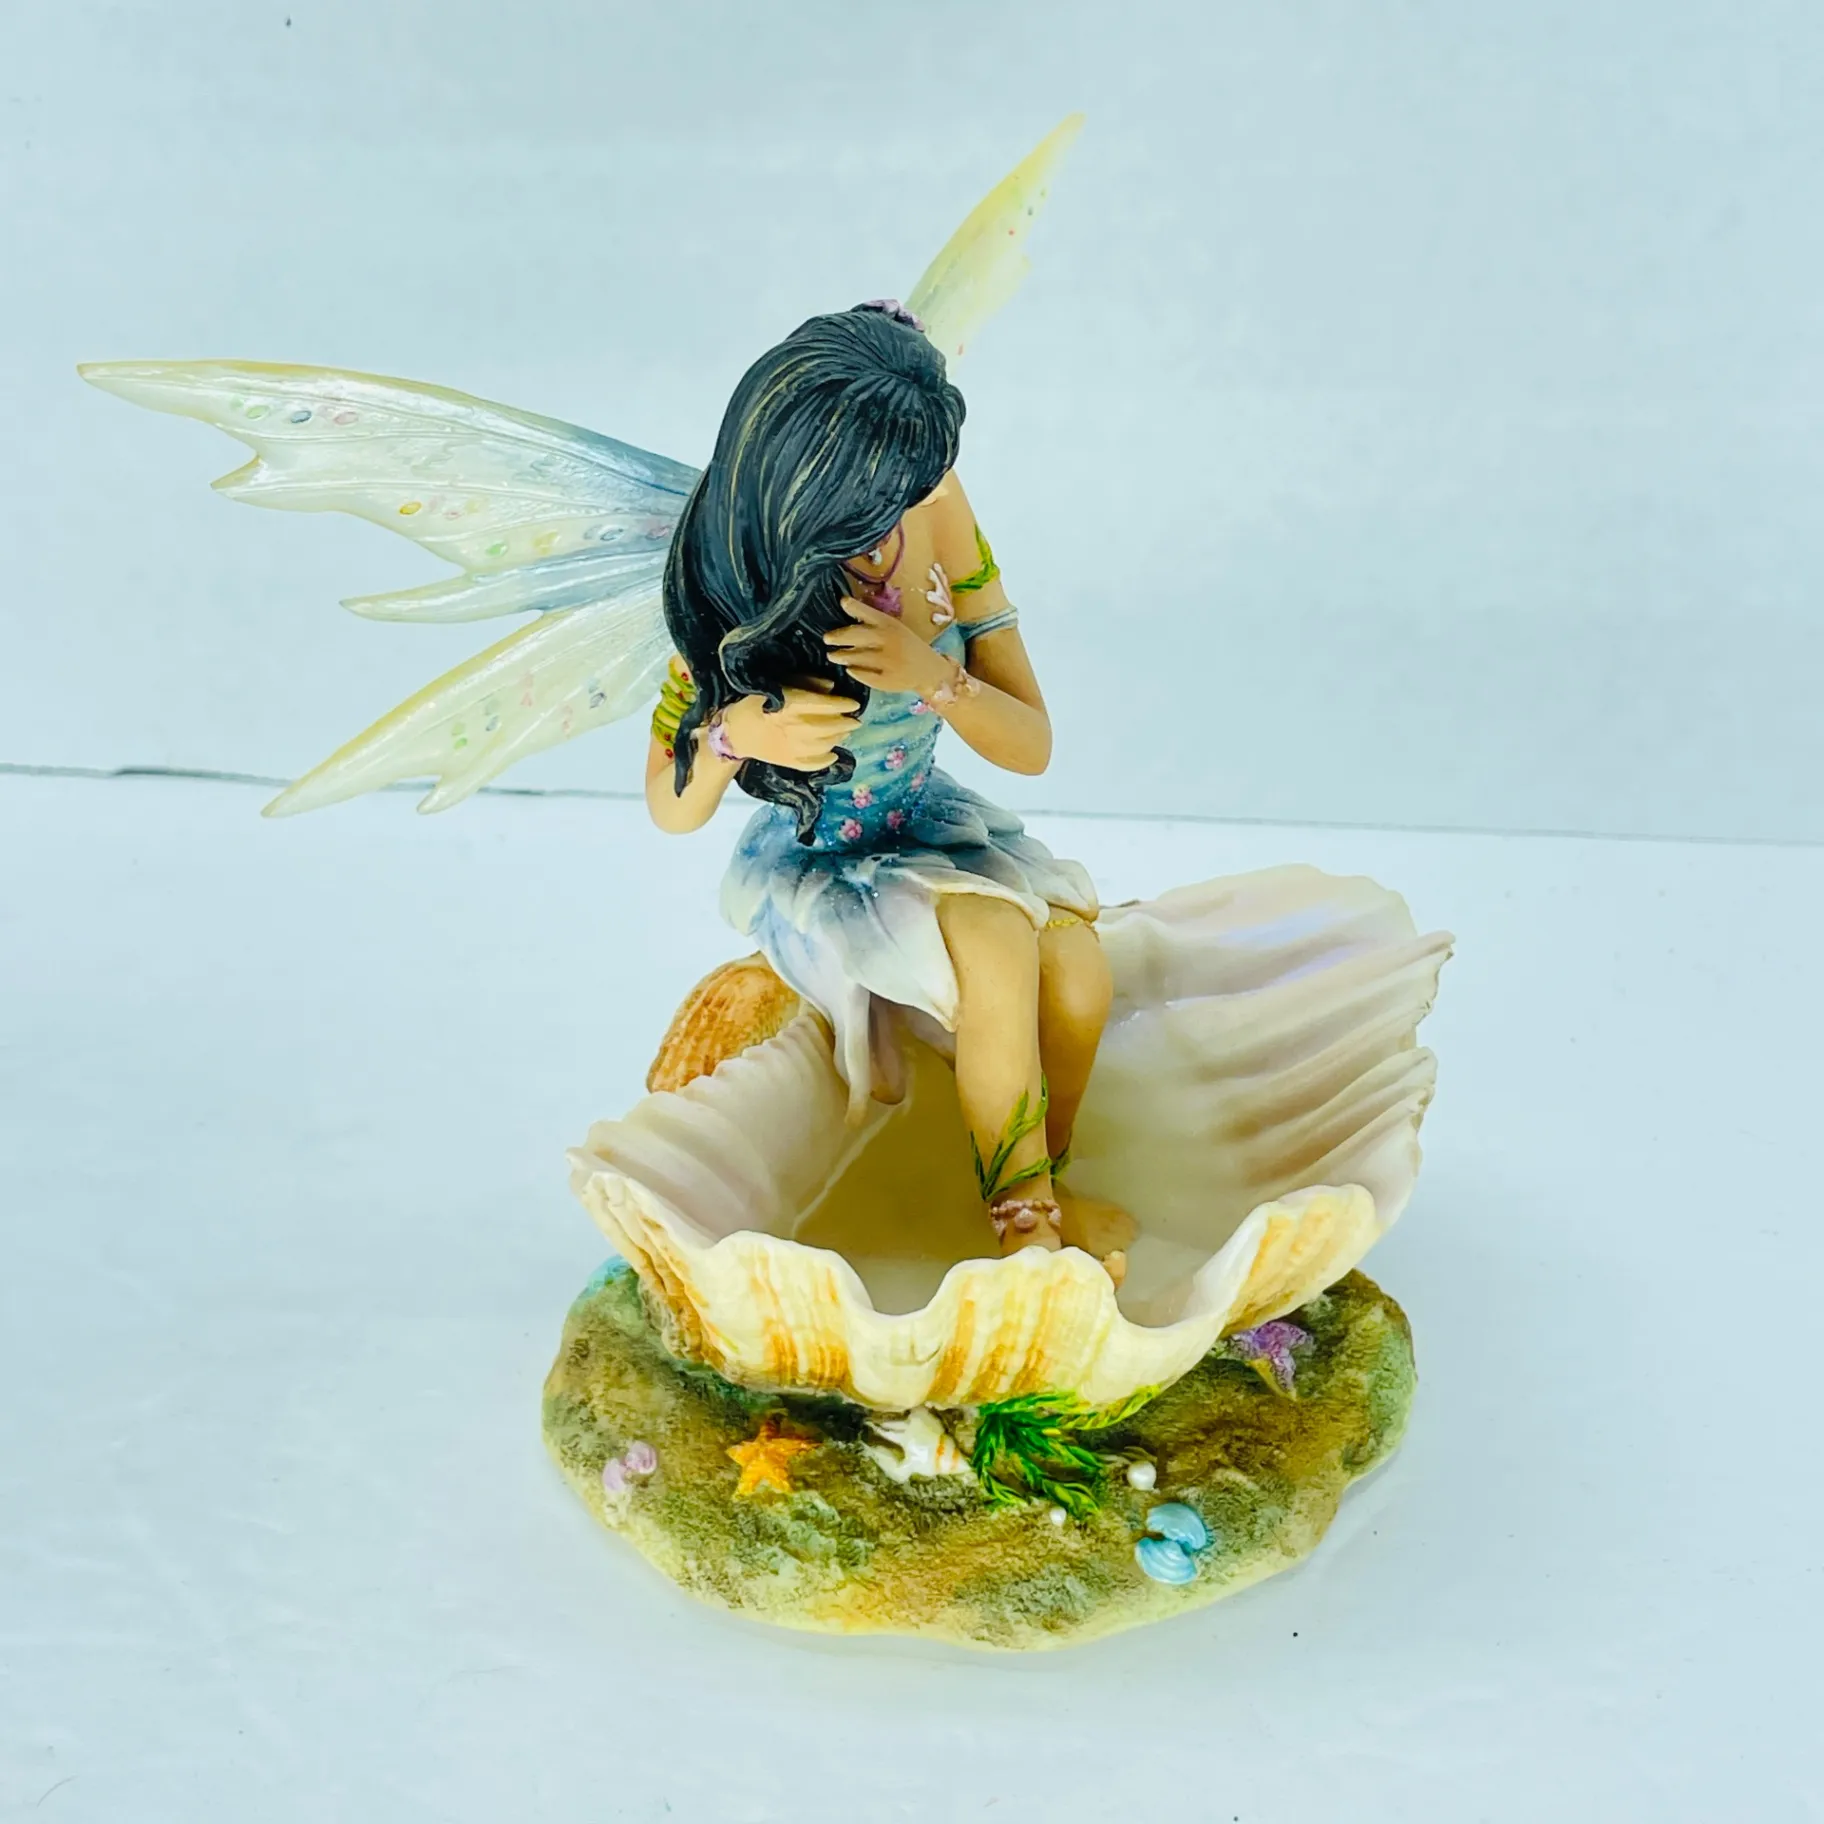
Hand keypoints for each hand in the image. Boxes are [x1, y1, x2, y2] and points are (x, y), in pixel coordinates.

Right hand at [718, 681, 859, 772]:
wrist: (736, 732)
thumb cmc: (757, 703)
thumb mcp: (779, 684)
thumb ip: (806, 682)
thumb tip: (831, 686)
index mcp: (792, 705)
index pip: (827, 704)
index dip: (844, 703)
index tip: (854, 703)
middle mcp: (796, 727)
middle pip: (831, 726)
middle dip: (846, 723)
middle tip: (855, 720)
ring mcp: (793, 748)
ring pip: (826, 745)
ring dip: (839, 738)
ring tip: (845, 733)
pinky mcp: (790, 763)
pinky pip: (815, 763)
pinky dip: (827, 758)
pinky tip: (833, 753)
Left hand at [824, 595, 952, 695]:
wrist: (929, 670)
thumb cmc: (906, 646)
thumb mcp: (894, 628)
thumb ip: (872, 622)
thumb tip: (844, 611)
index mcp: (890, 625)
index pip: (868, 613)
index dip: (854, 606)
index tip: (842, 602)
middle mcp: (888, 640)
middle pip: (856, 635)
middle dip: (838, 637)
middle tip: (826, 639)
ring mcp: (888, 661)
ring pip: (856, 657)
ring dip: (842, 656)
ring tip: (834, 656)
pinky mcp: (886, 680)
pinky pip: (863, 675)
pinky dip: (854, 671)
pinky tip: (850, 669)